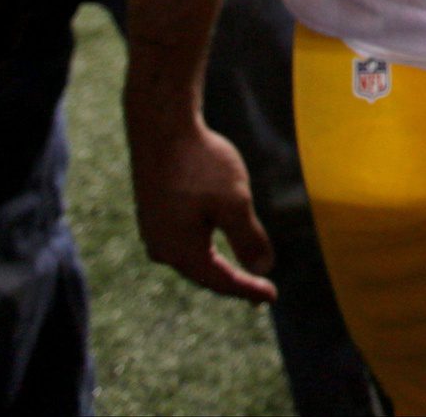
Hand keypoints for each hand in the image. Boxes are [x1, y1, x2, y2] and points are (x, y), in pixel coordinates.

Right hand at [128, 117, 277, 303]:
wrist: (161, 128)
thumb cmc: (200, 164)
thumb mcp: (235, 202)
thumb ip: (248, 238)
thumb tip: (263, 268)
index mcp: (179, 250)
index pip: (220, 281)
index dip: (248, 290)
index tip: (272, 297)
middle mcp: (161, 247)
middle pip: (203, 274)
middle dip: (232, 282)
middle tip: (260, 293)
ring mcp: (153, 230)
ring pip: (191, 258)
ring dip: (216, 267)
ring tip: (238, 275)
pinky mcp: (153, 213)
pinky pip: (182, 242)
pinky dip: (203, 249)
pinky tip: (212, 247)